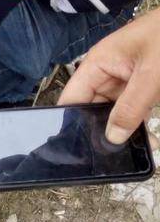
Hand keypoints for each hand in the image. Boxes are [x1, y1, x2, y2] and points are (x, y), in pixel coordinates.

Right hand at [59, 9, 159, 145]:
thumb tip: (112, 139)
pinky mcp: (140, 89)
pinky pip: (132, 113)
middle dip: (99, 134)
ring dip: (122, 134)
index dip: (69, 125)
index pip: (71, 100)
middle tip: (109, 157)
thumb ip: (131, 108)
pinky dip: (137, 128)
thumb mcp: (151, 74)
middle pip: (90, 112)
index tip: (76, 152)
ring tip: (134, 153)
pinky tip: (146, 142)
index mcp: (98, 64)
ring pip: (112, 116)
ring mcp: (123, 82)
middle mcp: (105, 75)